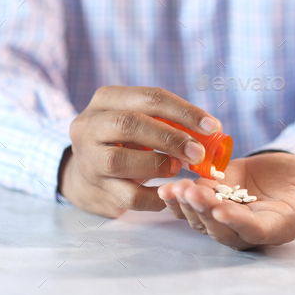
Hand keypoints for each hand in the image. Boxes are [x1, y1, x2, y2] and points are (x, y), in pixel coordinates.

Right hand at [58, 86, 221, 217]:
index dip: (184, 112)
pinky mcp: (95, 190)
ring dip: (158, 165)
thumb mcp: (135, 121)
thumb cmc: (120, 142)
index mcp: (105, 100)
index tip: (212, 127)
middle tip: (198, 153)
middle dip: (170, 138)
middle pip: (129, 123)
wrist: (82, 174)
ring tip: (177, 169)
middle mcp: (89, 126)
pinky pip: (129, 196)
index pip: (149, 97)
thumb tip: (211, 130)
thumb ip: (165, 121)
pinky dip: (155, 196)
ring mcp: (88, 159)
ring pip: (121, 160)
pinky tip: (169, 192)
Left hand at [158, 152, 294, 249]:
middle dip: (204, 211)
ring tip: (174, 189)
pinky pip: (188, 208)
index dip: (237, 223)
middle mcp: (245, 228)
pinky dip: (175, 201)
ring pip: (200, 220)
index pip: (254, 230)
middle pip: (220, 228)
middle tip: (191, 192)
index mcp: (274, 226)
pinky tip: (165, 188)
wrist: (278, 171)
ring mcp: (223, 217)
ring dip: (186, 206)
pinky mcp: (207, 203)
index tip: (222, 210)